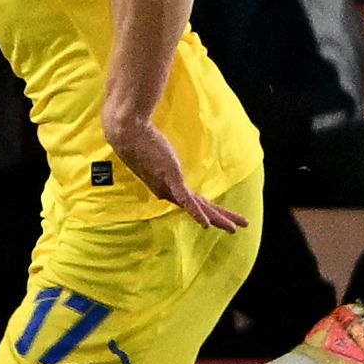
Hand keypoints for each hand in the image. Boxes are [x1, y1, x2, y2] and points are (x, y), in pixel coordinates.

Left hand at [100, 104, 246, 230]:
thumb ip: (161, 154)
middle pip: (200, 208)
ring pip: (198, 207)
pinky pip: (187, 200)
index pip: (194, 202)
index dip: (208, 210)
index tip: (219, 218)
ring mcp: (169, 187)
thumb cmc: (140, 139)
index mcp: (167, 186)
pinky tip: (207, 225)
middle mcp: (168, 191)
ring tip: (233, 230)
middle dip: (221, 218)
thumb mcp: (156, 151)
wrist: (127, 133)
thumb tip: (161, 148)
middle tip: (236, 230)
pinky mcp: (169, 179)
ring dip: (217, 219)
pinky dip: (197, 213)